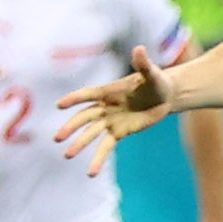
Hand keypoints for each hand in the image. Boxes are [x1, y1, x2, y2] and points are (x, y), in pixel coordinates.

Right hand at [54, 48, 177, 171]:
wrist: (164, 96)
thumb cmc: (156, 81)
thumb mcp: (152, 73)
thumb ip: (143, 64)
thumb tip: (139, 49)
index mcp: (108, 90)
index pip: (88, 94)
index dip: (74, 99)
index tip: (60, 105)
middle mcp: (105, 106)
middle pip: (84, 117)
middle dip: (71, 127)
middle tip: (58, 138)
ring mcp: (110, 120)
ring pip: (91, 133)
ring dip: (79, 144)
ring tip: (68, 155)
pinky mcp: (118, 132)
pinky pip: (105, 147)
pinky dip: (98, 159)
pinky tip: (91, 172)